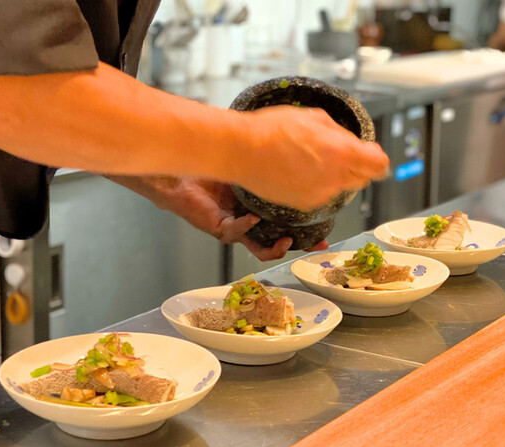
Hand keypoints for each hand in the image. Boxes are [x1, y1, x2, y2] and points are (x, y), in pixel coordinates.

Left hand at [106, 175, 328, 260]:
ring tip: (287, 240)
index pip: (287, 221)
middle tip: (315, 244)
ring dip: (274, 246)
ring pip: (259, 247)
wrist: (179, 172)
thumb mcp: (247, 163)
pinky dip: (246, 225)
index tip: (325, 230)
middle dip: (298, 244)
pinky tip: (254, 217)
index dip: (306, 228)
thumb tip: (294, 141)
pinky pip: (236, 232)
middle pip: (279, 240)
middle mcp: (250, 221)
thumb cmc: (210, 165)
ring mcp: (235, 227)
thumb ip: (268, 160)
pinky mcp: (219, 227)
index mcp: (260, 206)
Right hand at [233, 106, 388, 210]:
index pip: (379, 163)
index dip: (377, 157)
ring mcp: (320, 193)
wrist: (243, 151)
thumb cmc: (271, 130)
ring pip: (341, 187)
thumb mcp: (314, 117)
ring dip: (335, 176)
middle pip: (363, 177)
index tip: (373, 155)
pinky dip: (317, 185)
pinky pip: (322, 195)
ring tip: (311, 160)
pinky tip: (300, 171)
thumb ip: (340, 133)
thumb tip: (353, 143)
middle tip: (339, 154)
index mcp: (342, 152)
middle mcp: (335, 177)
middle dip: (357, 166)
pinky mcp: (305, 204)